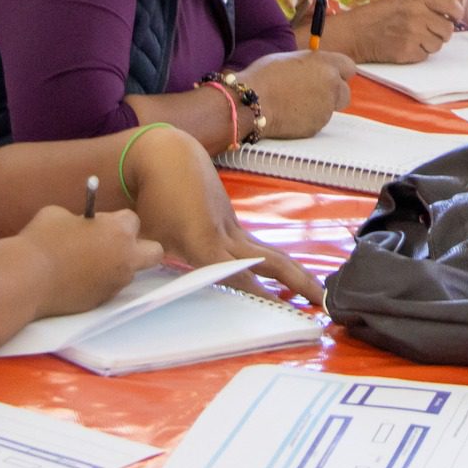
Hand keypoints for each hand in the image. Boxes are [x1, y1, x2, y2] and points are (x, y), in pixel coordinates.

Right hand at [16, 203, 164, 316]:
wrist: (28, 279)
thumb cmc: (43, 240)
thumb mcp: (61, 214)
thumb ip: (82, 219)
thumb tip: (83, 225)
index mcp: (119, 231)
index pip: (133, 220)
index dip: (115, 221)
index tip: (98, 224)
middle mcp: (125, 258)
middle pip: (154, 251)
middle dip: (141, 247)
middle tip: (116, 246)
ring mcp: (115, 282)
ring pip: (130, 273)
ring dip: (117, 266)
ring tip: (88, 264)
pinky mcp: (102, 301)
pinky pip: (110, 288)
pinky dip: (100, 283)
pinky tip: (78, 280)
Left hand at [122, 128, 326, 302]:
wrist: (168, 157)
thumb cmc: (153, 198)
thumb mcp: (147, 237)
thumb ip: (150, 265)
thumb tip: (144, 290)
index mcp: (204, 242)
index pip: (237, 274)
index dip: (260, 293)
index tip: (281, 309)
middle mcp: (227, 236)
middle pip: (271, 261)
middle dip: (298, 281)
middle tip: (322, 300)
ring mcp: (234, 227)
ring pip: (272, 253)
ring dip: (296, 273)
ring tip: (316, 292)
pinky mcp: (234, 223)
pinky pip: (260, 248)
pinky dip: (277, 264)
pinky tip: (287, 279)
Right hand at [240, 49, 352, 138]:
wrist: (251, 103)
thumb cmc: (265, 76)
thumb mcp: (291, 59)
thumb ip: (310, 64)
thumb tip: (315, 68)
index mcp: (326, 64)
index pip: (348, 67)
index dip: (338, 72)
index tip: (327, 75)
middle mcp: (332, 85)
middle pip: (345, 91)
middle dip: (333, 93)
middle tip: (312, 92)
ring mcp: (326, 108)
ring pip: (330, 108)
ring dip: (318, 106)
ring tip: (294, 102)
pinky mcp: (317, 127)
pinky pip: (317, 121)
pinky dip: (307, 119)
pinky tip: (289, 114)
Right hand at [340, 0, 462, 63]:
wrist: (355, 33)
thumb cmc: (376, 15)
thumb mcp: (400, 0)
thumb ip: (424, 4)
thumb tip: (448, 13)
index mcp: (417, 0)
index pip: (451, 5)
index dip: (456, 13)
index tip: (454, 17)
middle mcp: (418, 16)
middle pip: (448, 29)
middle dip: (440, 32)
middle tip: (428, 32)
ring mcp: (414, 34)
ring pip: (438, 44)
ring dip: (429, 44)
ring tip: (412, 39)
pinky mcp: (408, 52)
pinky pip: (425, 55)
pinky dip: (417, 54)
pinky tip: (404, 47)